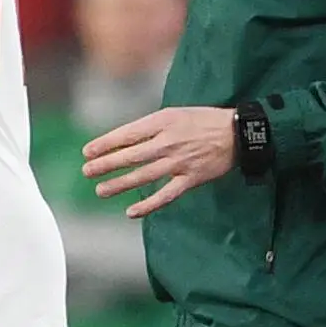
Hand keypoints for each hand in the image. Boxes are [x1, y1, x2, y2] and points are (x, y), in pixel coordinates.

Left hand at [81, 106, 237, 216]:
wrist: (238, 132)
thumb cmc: (204, 120)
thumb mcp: (175, 114)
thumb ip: (151, 126)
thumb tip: (125, 140)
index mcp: (163, 122)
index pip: (127, 134)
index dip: (105, 144)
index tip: (87, 152)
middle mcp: (168, 142)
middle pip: (131, 156)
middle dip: (106, 164)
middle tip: (87, 171)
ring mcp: (179, 162)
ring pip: (143, 176)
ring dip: (119, 184)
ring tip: (100, 190)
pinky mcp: (190, 179)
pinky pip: (166, 195)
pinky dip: (148, 205)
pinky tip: (131, 212)